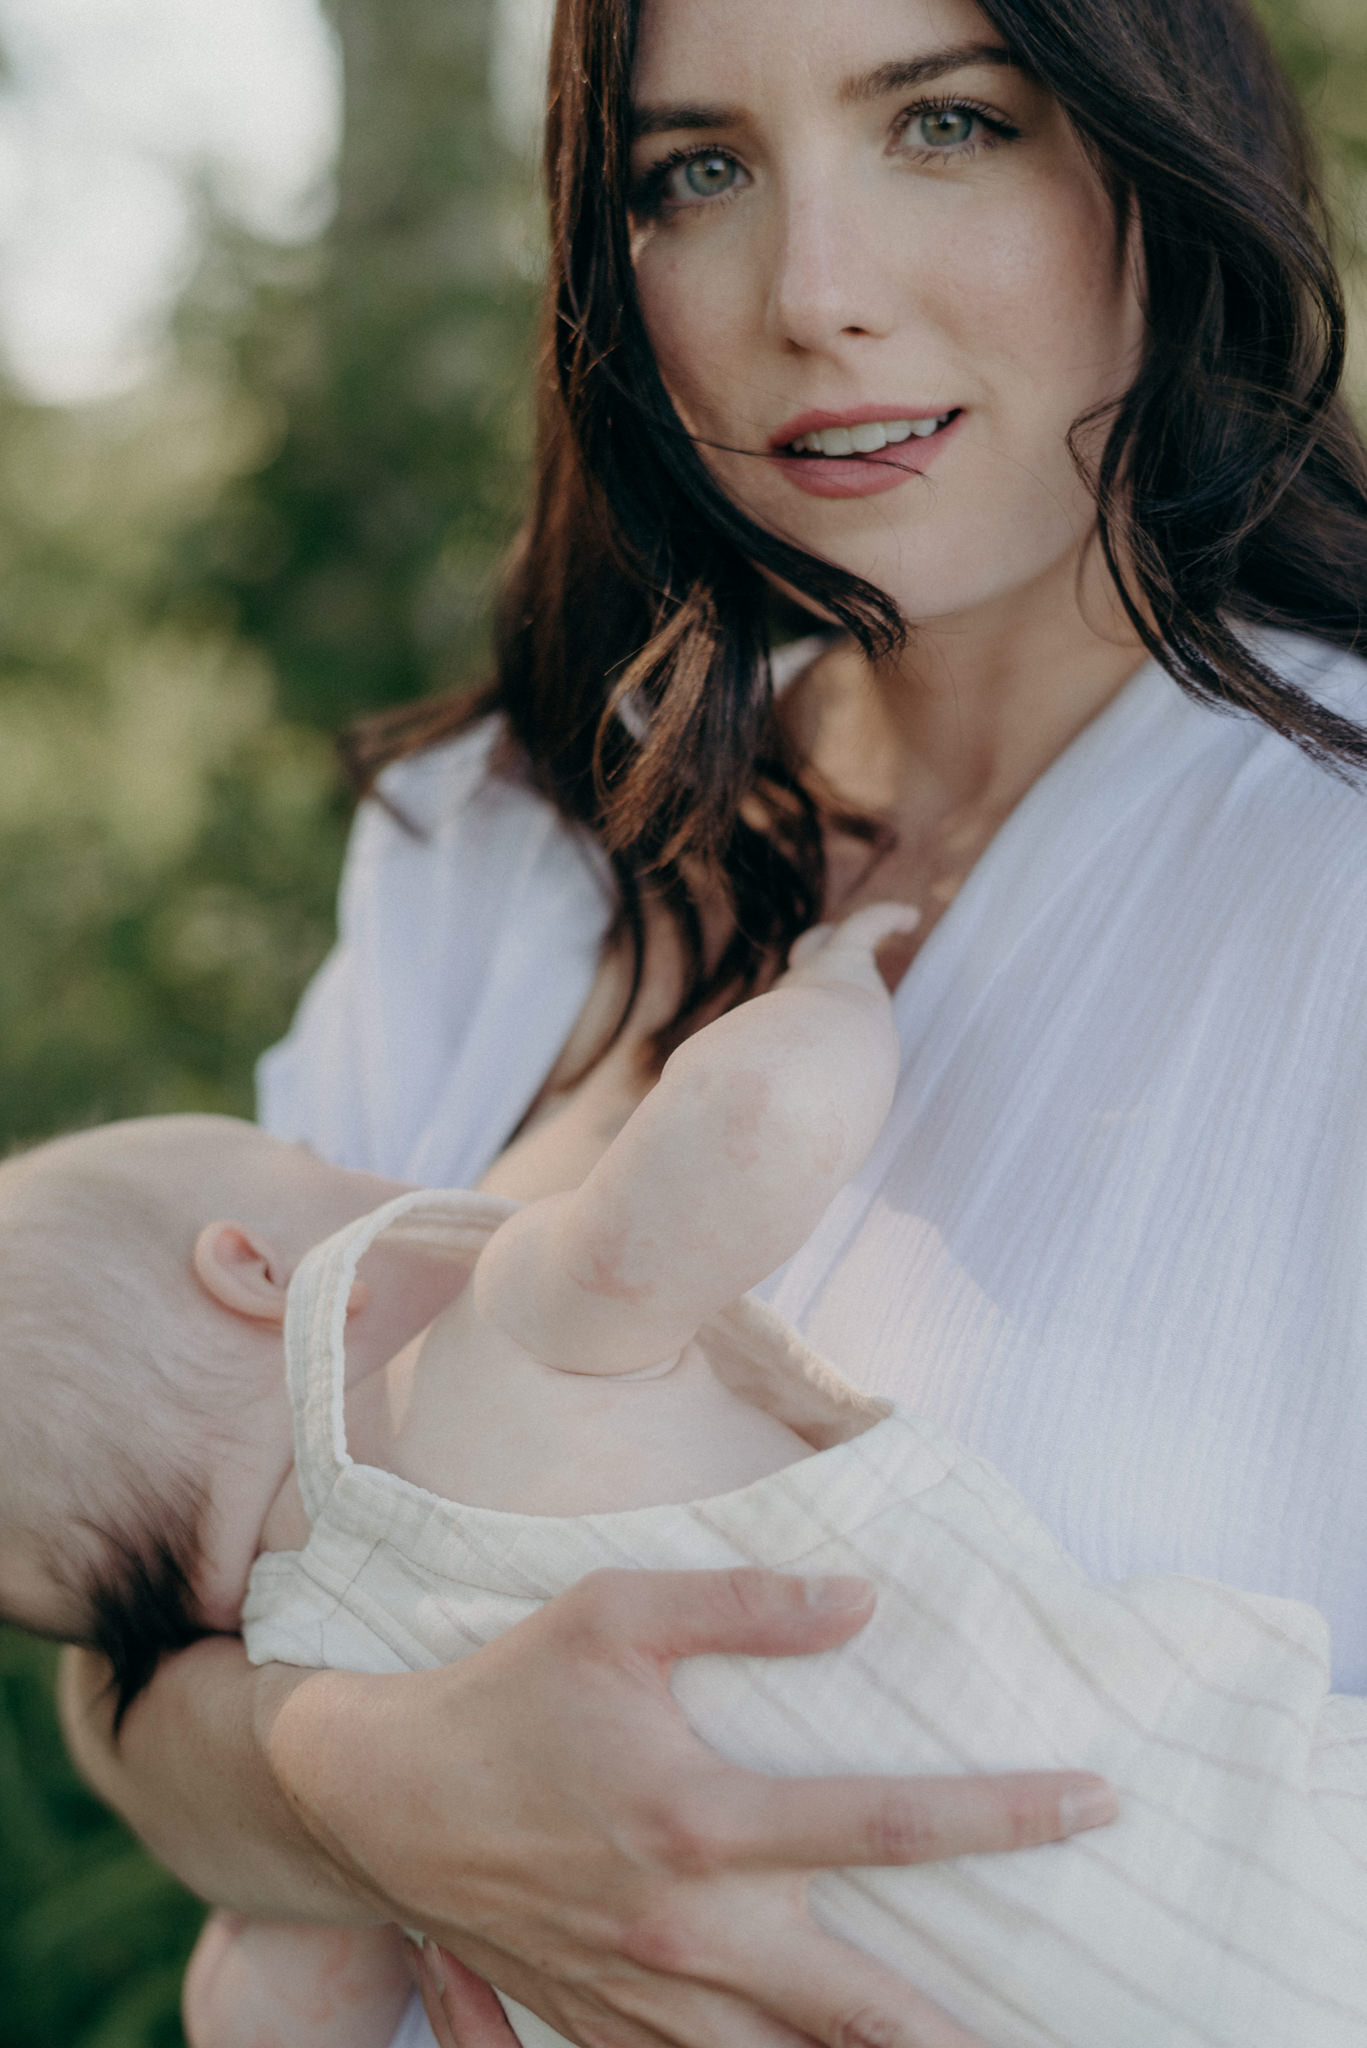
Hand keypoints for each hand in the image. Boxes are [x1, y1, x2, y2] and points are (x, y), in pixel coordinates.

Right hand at [266, 1568, 1115, 2047]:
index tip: (1091, 1804)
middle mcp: (685, 1927)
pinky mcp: (601, 2027)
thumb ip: (744, 1603)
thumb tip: (860, 1603)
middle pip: (861, 2006)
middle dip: (960, 2030)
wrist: (376, 1797)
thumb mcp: (614, 1610)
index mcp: (697, 1816)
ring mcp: (643, 1996)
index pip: (885, 1821)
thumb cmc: (504, 1692)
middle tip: (1053, 2031)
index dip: (1001, 1816)